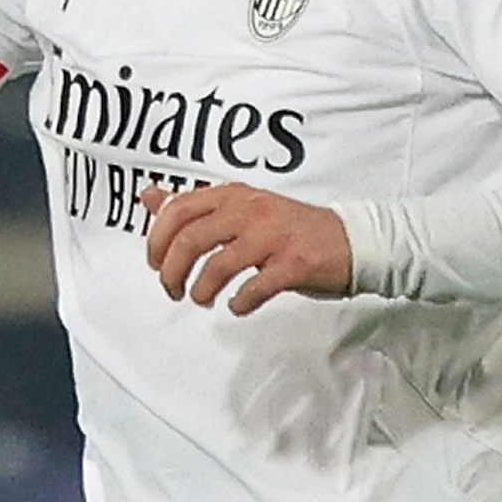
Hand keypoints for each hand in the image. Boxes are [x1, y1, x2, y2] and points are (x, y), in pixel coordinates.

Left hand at [141, 182, 352, 315]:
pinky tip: (237, 306)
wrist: (352, 240)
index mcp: (235, 195)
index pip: (179, 209)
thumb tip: (149, 197)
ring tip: (201, 299)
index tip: (155, 262)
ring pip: (217, 265)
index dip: (157, 239)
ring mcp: (273, 236)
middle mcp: (251, 210)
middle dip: (171, 271)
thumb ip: (195, 205)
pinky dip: (239, 302)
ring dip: (201, 289)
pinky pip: (254, 288)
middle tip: (171, 289)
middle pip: (190, 239)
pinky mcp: (293, 264)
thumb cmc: (291, 228)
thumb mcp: (240, 207)